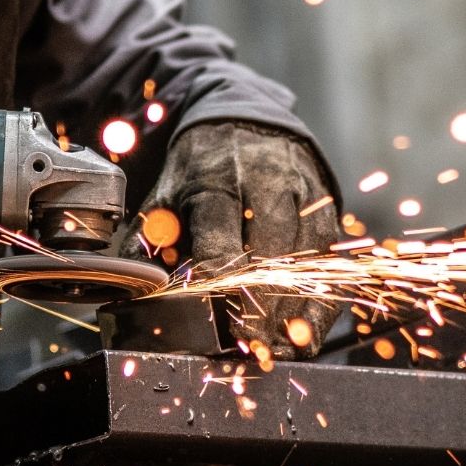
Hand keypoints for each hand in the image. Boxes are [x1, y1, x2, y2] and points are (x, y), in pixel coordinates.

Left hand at [133, 120, 343, 355]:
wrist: (245, 118)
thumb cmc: (201, 167)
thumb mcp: (167, 191)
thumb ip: (151, 240)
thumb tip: (137, 288)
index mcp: (216, 178)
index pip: (220, 233)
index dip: (220, 280)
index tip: (218, 318)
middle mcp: (266, 182)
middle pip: (270, 250)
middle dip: (261, 303)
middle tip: (251, 345)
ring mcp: (302, 194)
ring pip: (305, 258)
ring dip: (293, 309)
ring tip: (277, 348)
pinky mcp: (327, 209)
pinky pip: (329, 261)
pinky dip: (320, 300)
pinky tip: (306, 333)